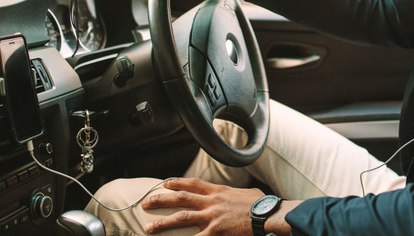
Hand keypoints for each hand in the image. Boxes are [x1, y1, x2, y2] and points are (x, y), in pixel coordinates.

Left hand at [141, 177, 263, 234]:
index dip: (177, 182)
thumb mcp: (246, 193)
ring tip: (148, 228)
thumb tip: (235, 196)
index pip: (193, 183)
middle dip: (161, 200)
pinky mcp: (215, 232)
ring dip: (162, 223)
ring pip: (181, 218)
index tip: (165, 183)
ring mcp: (212, 217)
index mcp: (219, 191)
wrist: (268, 215)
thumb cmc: (261, 205)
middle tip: (146, 203)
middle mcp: (212, 202)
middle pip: (181, 198)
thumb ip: (234, 194)